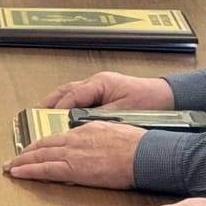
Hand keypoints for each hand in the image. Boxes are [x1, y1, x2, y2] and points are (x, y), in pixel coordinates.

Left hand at [2, 120, 145, 187]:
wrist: (145, 154)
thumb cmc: (137, 146)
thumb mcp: (112, 133)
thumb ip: (96, 139)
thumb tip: (91, 146)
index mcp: (85, 130)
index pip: (56, 138)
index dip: (41, 145)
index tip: (31, 150)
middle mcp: (75, 139)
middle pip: (43, 146)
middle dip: (26, 153)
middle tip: (12, 160)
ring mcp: (73, 153)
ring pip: (40, 156)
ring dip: (23, 162)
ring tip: (10, 167)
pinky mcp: (75, 168)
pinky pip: (46, 169)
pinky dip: (30, 170)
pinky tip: (19, 173)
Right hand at [42, 71, 174, 109]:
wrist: (170, 97)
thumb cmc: (150, 102)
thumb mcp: (124, 112)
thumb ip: (100, 117)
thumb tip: (79, 123)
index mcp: (100, 84)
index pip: (72, 95)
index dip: (58, 108)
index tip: (47, 119)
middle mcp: (96, 82)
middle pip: (66, 90)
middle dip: (50, 102)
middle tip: (36, 114)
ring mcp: (99, 86)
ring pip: (70, 91)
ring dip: (57, 101)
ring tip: (43, 112)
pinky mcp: (104, 92)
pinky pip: (79, 95)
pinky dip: (68, 102)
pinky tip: (64, 111)